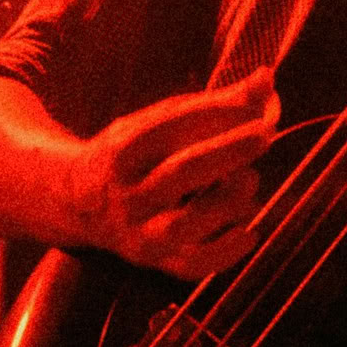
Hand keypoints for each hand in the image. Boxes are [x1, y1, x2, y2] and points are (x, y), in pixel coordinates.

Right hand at [64, 68, 279, 280]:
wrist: (79, 201)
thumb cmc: (135, 152)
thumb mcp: (158, 121)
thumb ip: (214, 104)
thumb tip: (266, 80)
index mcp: (123, 150)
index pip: (171, 126)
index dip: (217, 113)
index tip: (256, 100)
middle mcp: (126, 194)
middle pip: (179, 173)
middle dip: (227, 151)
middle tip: (265, 134)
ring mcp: (138, 232)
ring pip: (184, 224)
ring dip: (227, 201)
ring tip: (251, 178)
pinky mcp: (154, 261)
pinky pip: (190, 266)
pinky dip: (223, 253)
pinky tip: (250, 232)